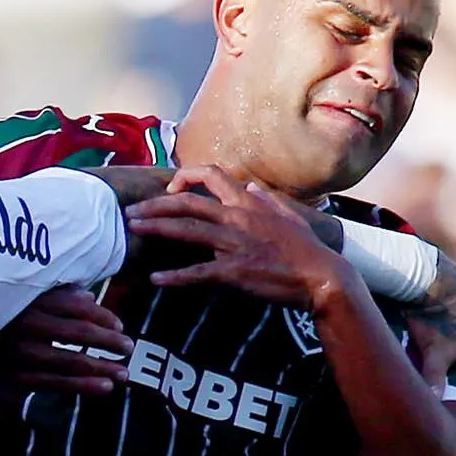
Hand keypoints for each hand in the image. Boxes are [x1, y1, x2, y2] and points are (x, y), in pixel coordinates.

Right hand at [0, 288, 132, 393]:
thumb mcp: (16, 294)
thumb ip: (53, 293)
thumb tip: (88, 298)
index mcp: (29, 300)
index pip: (77, 307)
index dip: (103, 317)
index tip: (119, 324)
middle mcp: (27, 326)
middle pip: (80, 334)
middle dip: (109, 342)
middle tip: (128, 347)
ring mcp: (21, 355)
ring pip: (71, 362)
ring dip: (102, 367)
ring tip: (123, 373)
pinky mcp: (14, 379)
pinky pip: (55, 385)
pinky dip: (83, 387)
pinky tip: (104, 389)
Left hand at [124, 165, 356, 310]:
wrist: (322, 277)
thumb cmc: (306, 249)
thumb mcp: (289, 216)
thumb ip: (267, 199)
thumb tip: (253, 186)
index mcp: (249, 202)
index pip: (212, 175)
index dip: (186, 177)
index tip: (170, 188)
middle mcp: (239, 217)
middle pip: (188, 202)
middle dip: (156, 205)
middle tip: (133, 212)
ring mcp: (236, 243)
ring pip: (187, 229)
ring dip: (156, 229)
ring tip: (133, 231)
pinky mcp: (236, 271)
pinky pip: (198, 272)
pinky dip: (175, 276)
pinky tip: (155, 280)